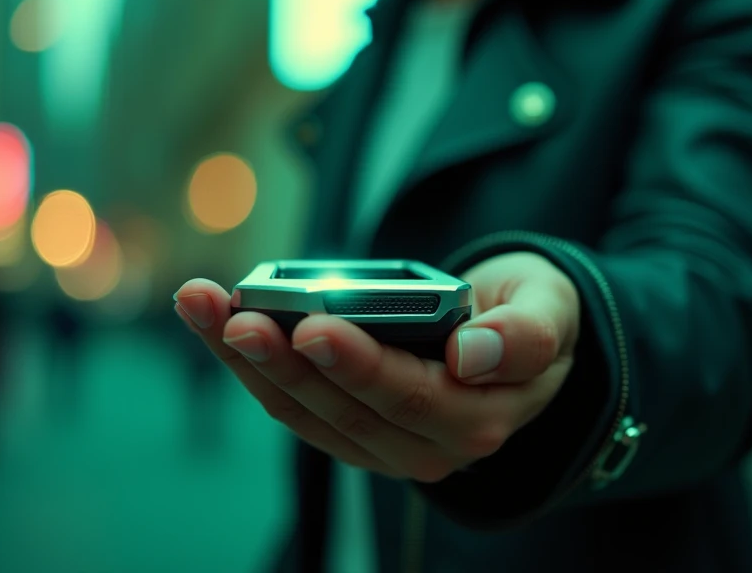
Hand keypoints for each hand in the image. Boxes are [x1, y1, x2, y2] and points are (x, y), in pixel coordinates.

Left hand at [173, 252, 579, 481]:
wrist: (515, 337)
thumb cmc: (531, 315)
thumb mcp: (549, 310)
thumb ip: (525, 335)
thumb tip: (470, 355)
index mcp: (476, 419)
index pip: (409, 398)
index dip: (357, 365)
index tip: (312, 327)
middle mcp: (426, 446)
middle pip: (341, 410)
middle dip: (281, 361)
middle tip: (233, 315)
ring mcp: (382, 444)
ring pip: (303, 411)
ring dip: (247, 361)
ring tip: (202, 305)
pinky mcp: (350, 428)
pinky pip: (294, 403)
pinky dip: (251, 364)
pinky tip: (214, 320)